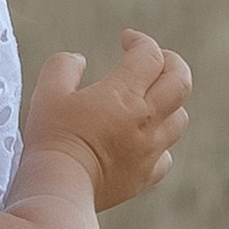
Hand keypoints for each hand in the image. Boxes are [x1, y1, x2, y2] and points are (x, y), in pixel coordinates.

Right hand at [26, 30, 190, 210]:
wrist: (60, 188)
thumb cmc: (52, 138)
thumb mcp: (48, 92)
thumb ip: (64, 66)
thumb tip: (79, 60)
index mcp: (125, 94)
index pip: (150, 55)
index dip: (140, 41)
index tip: (126, 40)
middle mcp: (146, 120)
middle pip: (181, 81)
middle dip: (173, 63)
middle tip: (156, 60)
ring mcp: (150, 150)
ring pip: (179, 118)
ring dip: (169, 102)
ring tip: (149, 99)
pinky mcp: (145, 177)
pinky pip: (165, 156)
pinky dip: (159, 143)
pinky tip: (141, 140)